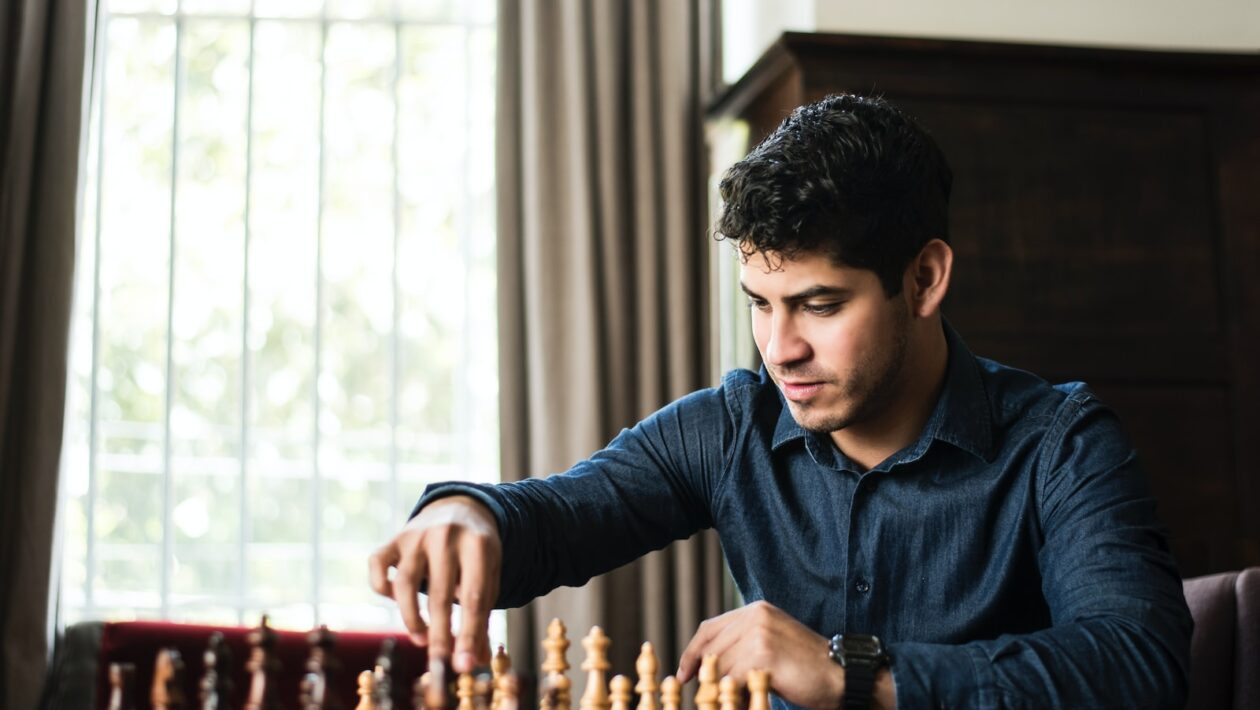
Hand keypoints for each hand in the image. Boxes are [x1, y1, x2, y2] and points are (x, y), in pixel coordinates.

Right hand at [368, 495, 500, 671]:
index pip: (474, 597)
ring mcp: (417, 535)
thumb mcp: (488, 576)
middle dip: (439, 634)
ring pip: (405, 583)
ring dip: (411, 617)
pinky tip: (396, 602)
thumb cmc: (476, 553)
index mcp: (478, 544)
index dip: (468, 634)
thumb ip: (482, 617)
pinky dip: (382, 587)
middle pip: (440, 594)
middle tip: (439, 663)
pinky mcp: (395, 538)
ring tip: (422, 638)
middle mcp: (446, 536)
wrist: (459, 508)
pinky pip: (377, 565)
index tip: (464, 665)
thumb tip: (477, 661)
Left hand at [676, 601, 844, 709]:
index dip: (692, 652)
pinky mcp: (763, 655)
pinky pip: (733, 680)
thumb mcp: (771, 644)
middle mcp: (755, 616)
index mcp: (756, 610)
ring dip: (721, 688)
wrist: (841, 676)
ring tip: (729, 700)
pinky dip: (734, 695)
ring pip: (720, 667)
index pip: (709, 628)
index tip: (684, 673)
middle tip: (700, 694)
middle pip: (711, 648)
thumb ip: (743, 643)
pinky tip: (743, 701)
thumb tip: (706, 665)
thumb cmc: (806, 667)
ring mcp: (759, 634)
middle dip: (703, 674)